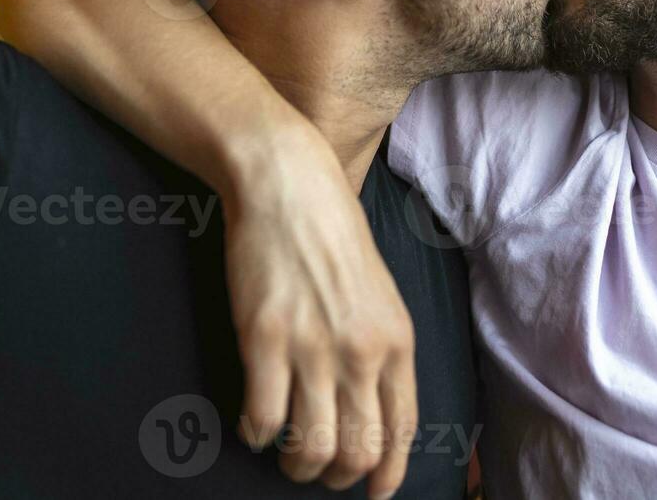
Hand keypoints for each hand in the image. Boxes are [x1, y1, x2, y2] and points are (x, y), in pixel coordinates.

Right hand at [223, 125, 416, 498]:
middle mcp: (361, 351)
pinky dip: (256, 434)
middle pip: (358, 450)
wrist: (291, 187)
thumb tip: (373, 409)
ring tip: (287, 455)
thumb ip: (381, 350)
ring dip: (296, 465)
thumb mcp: (381, 294)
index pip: (402, 429)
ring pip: (310, 447)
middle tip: (320, 471)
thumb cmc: (334, 237)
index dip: (388, 473)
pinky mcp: (264, 339)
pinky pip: (262, 418)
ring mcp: (312, 347)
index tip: (374, 492)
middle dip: (338, 476)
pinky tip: (254, 423)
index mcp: (397, 340)